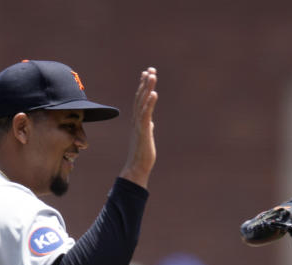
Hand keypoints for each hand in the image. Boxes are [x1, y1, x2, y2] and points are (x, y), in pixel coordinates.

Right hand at [119, 67, 157, 187]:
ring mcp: (139, 125)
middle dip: (146, 83)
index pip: (140, 99)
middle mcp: (136, 120)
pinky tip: (154, 93)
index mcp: (138, 120)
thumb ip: (147, 127)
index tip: (147, 74)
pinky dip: (150, 103)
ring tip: (152, 75)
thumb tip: (151, 123)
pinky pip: (146, 114)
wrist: (137, 167)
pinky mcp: (143, 131)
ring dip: (147, 88)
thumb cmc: (142, 154)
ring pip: (142, 102)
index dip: (143, 86)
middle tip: (151, 69)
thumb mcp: (146, 137)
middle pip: (140, 97)